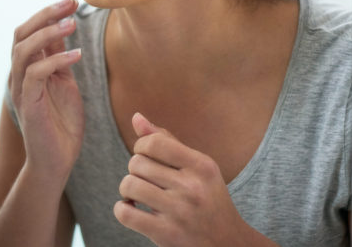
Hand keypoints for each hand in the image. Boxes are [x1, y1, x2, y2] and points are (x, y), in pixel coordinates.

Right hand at [9, 0, 83, 183]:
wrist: (56, 162)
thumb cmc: (61, 124)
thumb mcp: (63, 83)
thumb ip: (59, 58)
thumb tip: (63, 28)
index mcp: (27, 68)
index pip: (28, 31)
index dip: (47, 13)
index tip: (71, 1)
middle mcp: (18, 75)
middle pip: (21, 34)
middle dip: (45, 15)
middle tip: (70, 3)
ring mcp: (21, 89)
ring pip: (23, 51)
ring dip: (47, 34)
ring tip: (72, 25)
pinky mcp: (29, 105)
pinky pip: (35, 75)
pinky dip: (55, 60)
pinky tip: (77, 54)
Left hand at [114, 113, 276, 246]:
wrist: (229, 244)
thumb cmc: (207, 198)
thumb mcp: (197, 167)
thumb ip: (167, 141)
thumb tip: (136, 117)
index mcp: (202, 166)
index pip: (154, 143)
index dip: (140, 145)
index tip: (144, 155)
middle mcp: (193, 188)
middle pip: (137, 163)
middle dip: (135, 168)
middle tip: (146, 179)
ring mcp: (180, 213)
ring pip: (129, 185)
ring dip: (127, 189)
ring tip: (136, 194)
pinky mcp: (166, 235)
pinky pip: (125, 213)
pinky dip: (121, 209)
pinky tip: (132, 209)